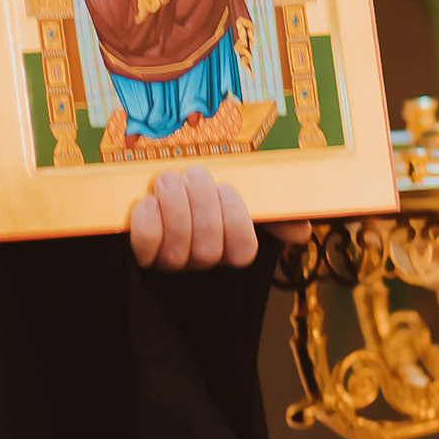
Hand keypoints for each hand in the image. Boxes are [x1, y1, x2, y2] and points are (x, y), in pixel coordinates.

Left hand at [129, 165, 265, 270]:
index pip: (243, 252)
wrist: (149, 184)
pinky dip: (147, 222)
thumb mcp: (235, 194)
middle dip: (202, 207)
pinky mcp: (137, 255)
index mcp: (225, 246)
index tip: (226, 189)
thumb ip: (271, 210)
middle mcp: (198, 260)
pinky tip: (147, 202)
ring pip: (177, 252)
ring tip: (169, 181)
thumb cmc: (197, 191)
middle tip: (195, 176)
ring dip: (175, 208)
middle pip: (209, 251)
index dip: (236, 222)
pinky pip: (145, 248)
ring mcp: (167, 262)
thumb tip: (301, 230)